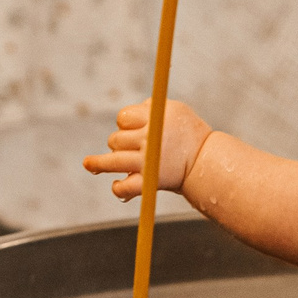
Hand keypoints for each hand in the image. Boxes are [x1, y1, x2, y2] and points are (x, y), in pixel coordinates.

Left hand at [84, 98, 212, 197]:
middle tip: (133, 149)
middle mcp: (150, 139)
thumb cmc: (191, 135)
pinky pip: (126, 187)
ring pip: (113, 161)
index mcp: (156, 118)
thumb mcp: (175, 111)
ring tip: (89, 164)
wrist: (209, 163)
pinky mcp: (150, 181)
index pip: (123, 117)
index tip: (134, 129)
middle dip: (120, 144)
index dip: (125, 123)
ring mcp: (148, 162)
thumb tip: (126, 117)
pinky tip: (117, 185)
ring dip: (98, 164)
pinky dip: (119, 188)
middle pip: (116, 139)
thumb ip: (150, 109)